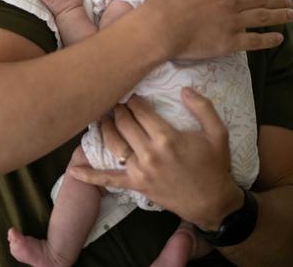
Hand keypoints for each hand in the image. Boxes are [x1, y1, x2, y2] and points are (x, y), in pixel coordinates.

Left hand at [70, 92, 243, 229]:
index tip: (133, 94)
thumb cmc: (214, 165)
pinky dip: (90, 176)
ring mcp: (140, 171)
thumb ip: (203, 107)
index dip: (134, 99)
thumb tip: (184, 88)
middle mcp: (149, 153)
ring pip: (113, 143)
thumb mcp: (218, 133)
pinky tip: (74, 171)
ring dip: (105, 127)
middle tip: (118, 102)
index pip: (140, 110)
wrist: (212, 203)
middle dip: (118, 109)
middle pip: (124, 123)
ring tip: (103, 117)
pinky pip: (109, 180)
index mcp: (167, 138)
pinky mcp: (136, 185)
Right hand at [144, 0, 292, 59]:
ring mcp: (232, 23)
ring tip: (291, 15)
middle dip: (276, 1)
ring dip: (280, 16)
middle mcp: (231, 2)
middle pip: (260, 0)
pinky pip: (255, 41)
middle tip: (288, 3)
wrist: (159, 27)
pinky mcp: (229, 42)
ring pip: (262, 18)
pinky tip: (279, 38)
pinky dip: (269, 39)